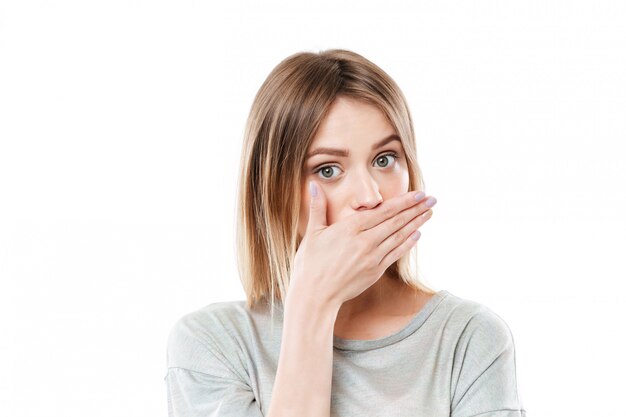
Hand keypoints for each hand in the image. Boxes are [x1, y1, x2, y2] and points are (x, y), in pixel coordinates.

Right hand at [287, 180, 435, 310]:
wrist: (315, 296)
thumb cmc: (310, 264)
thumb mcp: (312, 233)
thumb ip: (317, 208)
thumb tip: (314, 185)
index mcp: (350, 228)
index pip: (384, 211)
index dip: (404, 201)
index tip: (419, 194)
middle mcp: (365, 241)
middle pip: (396, 221)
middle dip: (416, 209)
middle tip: (432, 199)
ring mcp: (372, 258)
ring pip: (399, 236)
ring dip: (416, 223)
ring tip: (429, 213)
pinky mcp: (375, 271)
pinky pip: (395, 254)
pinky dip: (408, 243)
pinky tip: (417, 235)